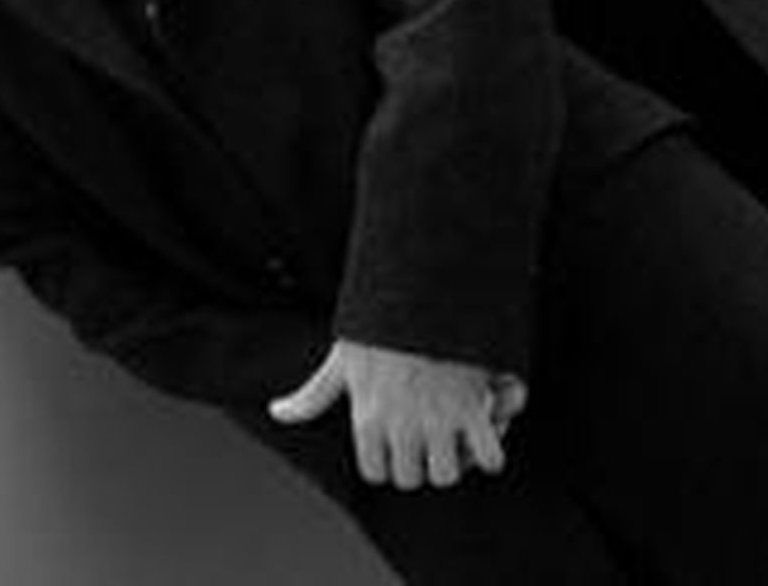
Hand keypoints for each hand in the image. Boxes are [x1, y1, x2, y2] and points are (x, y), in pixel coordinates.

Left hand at [268, 339, 523, 489]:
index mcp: (369, 418)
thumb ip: (312, 394)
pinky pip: (490, 455)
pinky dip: (491, 451)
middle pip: (412, 478)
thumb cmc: (381, 324)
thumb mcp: (341, 358)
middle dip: (420, 461)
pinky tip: (484, 428)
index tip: (397, 440)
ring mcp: (439, 420)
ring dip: (454, 458)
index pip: (377, 473)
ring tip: (454, 434)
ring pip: (446, 474)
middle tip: (428, 436)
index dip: (388, 461)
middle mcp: (401, 427)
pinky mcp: (473, 408)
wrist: (426, 289)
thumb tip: (276, 412)